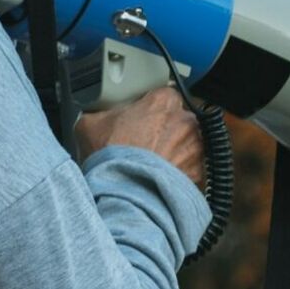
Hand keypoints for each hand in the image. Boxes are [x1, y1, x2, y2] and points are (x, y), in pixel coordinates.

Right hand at [75, 87, 204, 187]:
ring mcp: (196, 148)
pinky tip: (162, 180)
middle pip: (180, 120)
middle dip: (167, 130)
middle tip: (147, 144)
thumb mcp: (90, 124)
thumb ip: (99, 113)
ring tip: (154, 166)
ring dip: (177, 152)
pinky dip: (181, 175)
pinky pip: (193, 171)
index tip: (143, 118)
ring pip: (189, 145)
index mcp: (162, 102)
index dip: (152, 108)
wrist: (124, 193)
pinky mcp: (199, 173)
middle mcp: (185, 121)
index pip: (164, 95)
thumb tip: (93, 116)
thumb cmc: (112, 158)